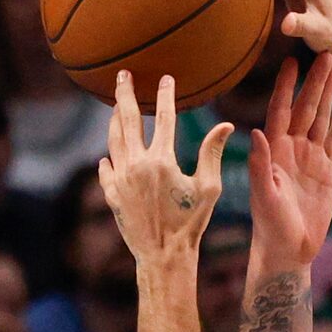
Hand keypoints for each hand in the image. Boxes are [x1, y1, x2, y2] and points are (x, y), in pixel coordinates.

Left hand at [100, 72, 231, 261]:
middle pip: (127, 119)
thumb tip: (226, 124)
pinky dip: (108, 157)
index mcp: (162, 160)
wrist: (163, 256)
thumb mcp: (208, 189)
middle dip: (125, 94)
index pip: (163, 117)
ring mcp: (120, 179)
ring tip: (114, 106)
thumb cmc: (190, 224)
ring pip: (113, 140)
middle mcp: (136, 165)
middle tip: (122, 76)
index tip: (165, 78)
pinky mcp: (111, 195)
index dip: (165, 95)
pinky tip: (108, 154)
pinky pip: (106, 169)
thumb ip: (212, 154)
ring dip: (113, 120)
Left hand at [249, 54, 331, 266]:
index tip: (292, 62)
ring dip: (328, 94)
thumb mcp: (263, 196)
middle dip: (314, 82)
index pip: (280, 111)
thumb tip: (255, 131)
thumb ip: (260, 165)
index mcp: (273, 151)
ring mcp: (310, 158)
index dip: (286, 87)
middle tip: (325, 54)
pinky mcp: (326, 171)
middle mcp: (291, 149)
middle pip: (305, 108)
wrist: (289, 250)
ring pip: (321, 119)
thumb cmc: (270, 226)